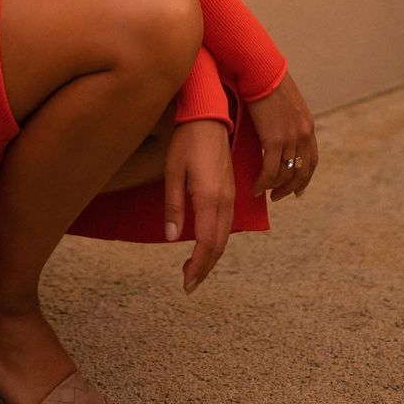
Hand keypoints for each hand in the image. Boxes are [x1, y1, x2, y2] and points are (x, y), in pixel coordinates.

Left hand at [164, 118, 234, 294]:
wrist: (208, 118)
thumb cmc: (186, 143)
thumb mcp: (173, 173)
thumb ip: (173, 206)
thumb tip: (173, 237)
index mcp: (209, 198)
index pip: (207, 242)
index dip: (198, 266)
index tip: (186, 283)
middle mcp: (224, 200)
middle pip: (219, 244)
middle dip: (205, 267)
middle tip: (188, 284)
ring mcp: (230, 195)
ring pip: (225, 236)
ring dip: (211, 256)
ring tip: (194, 270)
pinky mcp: (230, 191)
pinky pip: (227, 224)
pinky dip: (217, 241)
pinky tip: (205, 245)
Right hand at [245, 70, 317, 201]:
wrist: (260, 71)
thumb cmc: (266, 82)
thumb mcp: (285, 103)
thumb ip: (286, 120)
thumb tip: (276, 131)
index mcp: (307, 126)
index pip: (312, 160)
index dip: (305, 178)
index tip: (297, 190)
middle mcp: (303, 134)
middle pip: (301, 172)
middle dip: (290, 188)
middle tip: (278, 197)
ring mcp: (291, 138)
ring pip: (285, 174)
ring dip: (274, 187)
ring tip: (262, 192)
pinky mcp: (275, 139)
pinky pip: (270, 170)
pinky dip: (263, 182)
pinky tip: (255, 187)